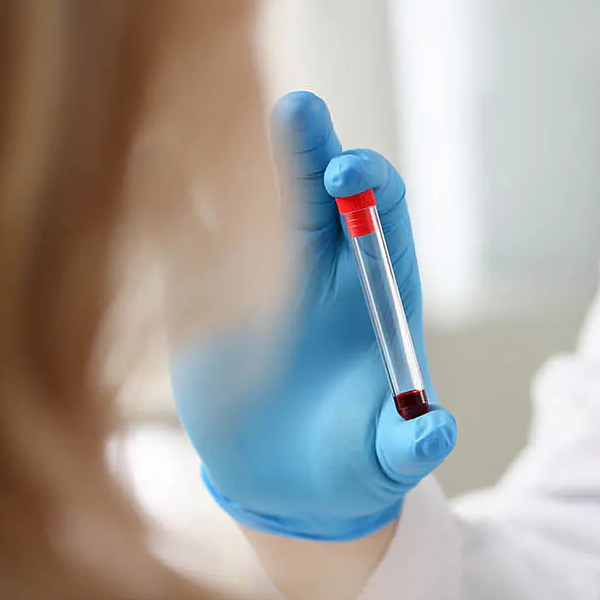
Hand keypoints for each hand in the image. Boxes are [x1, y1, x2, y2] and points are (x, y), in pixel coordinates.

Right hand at [172, 91, 456, 541]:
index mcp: (378, 290)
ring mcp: (261, 274)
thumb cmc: (351, 468)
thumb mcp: (385, 463)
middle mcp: (322, 267)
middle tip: (297, 110)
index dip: (369, 185)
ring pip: (253, 197)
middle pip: (318, 183)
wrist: (284, 490)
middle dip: (309, 142)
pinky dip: (179, 202)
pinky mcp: (206, 294)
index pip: (383, 211)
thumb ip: (410, 447)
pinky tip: (163, 170)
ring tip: (214, 113)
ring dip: (242, 158)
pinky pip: (194, 237)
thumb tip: (436, 434)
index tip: (344, 181)